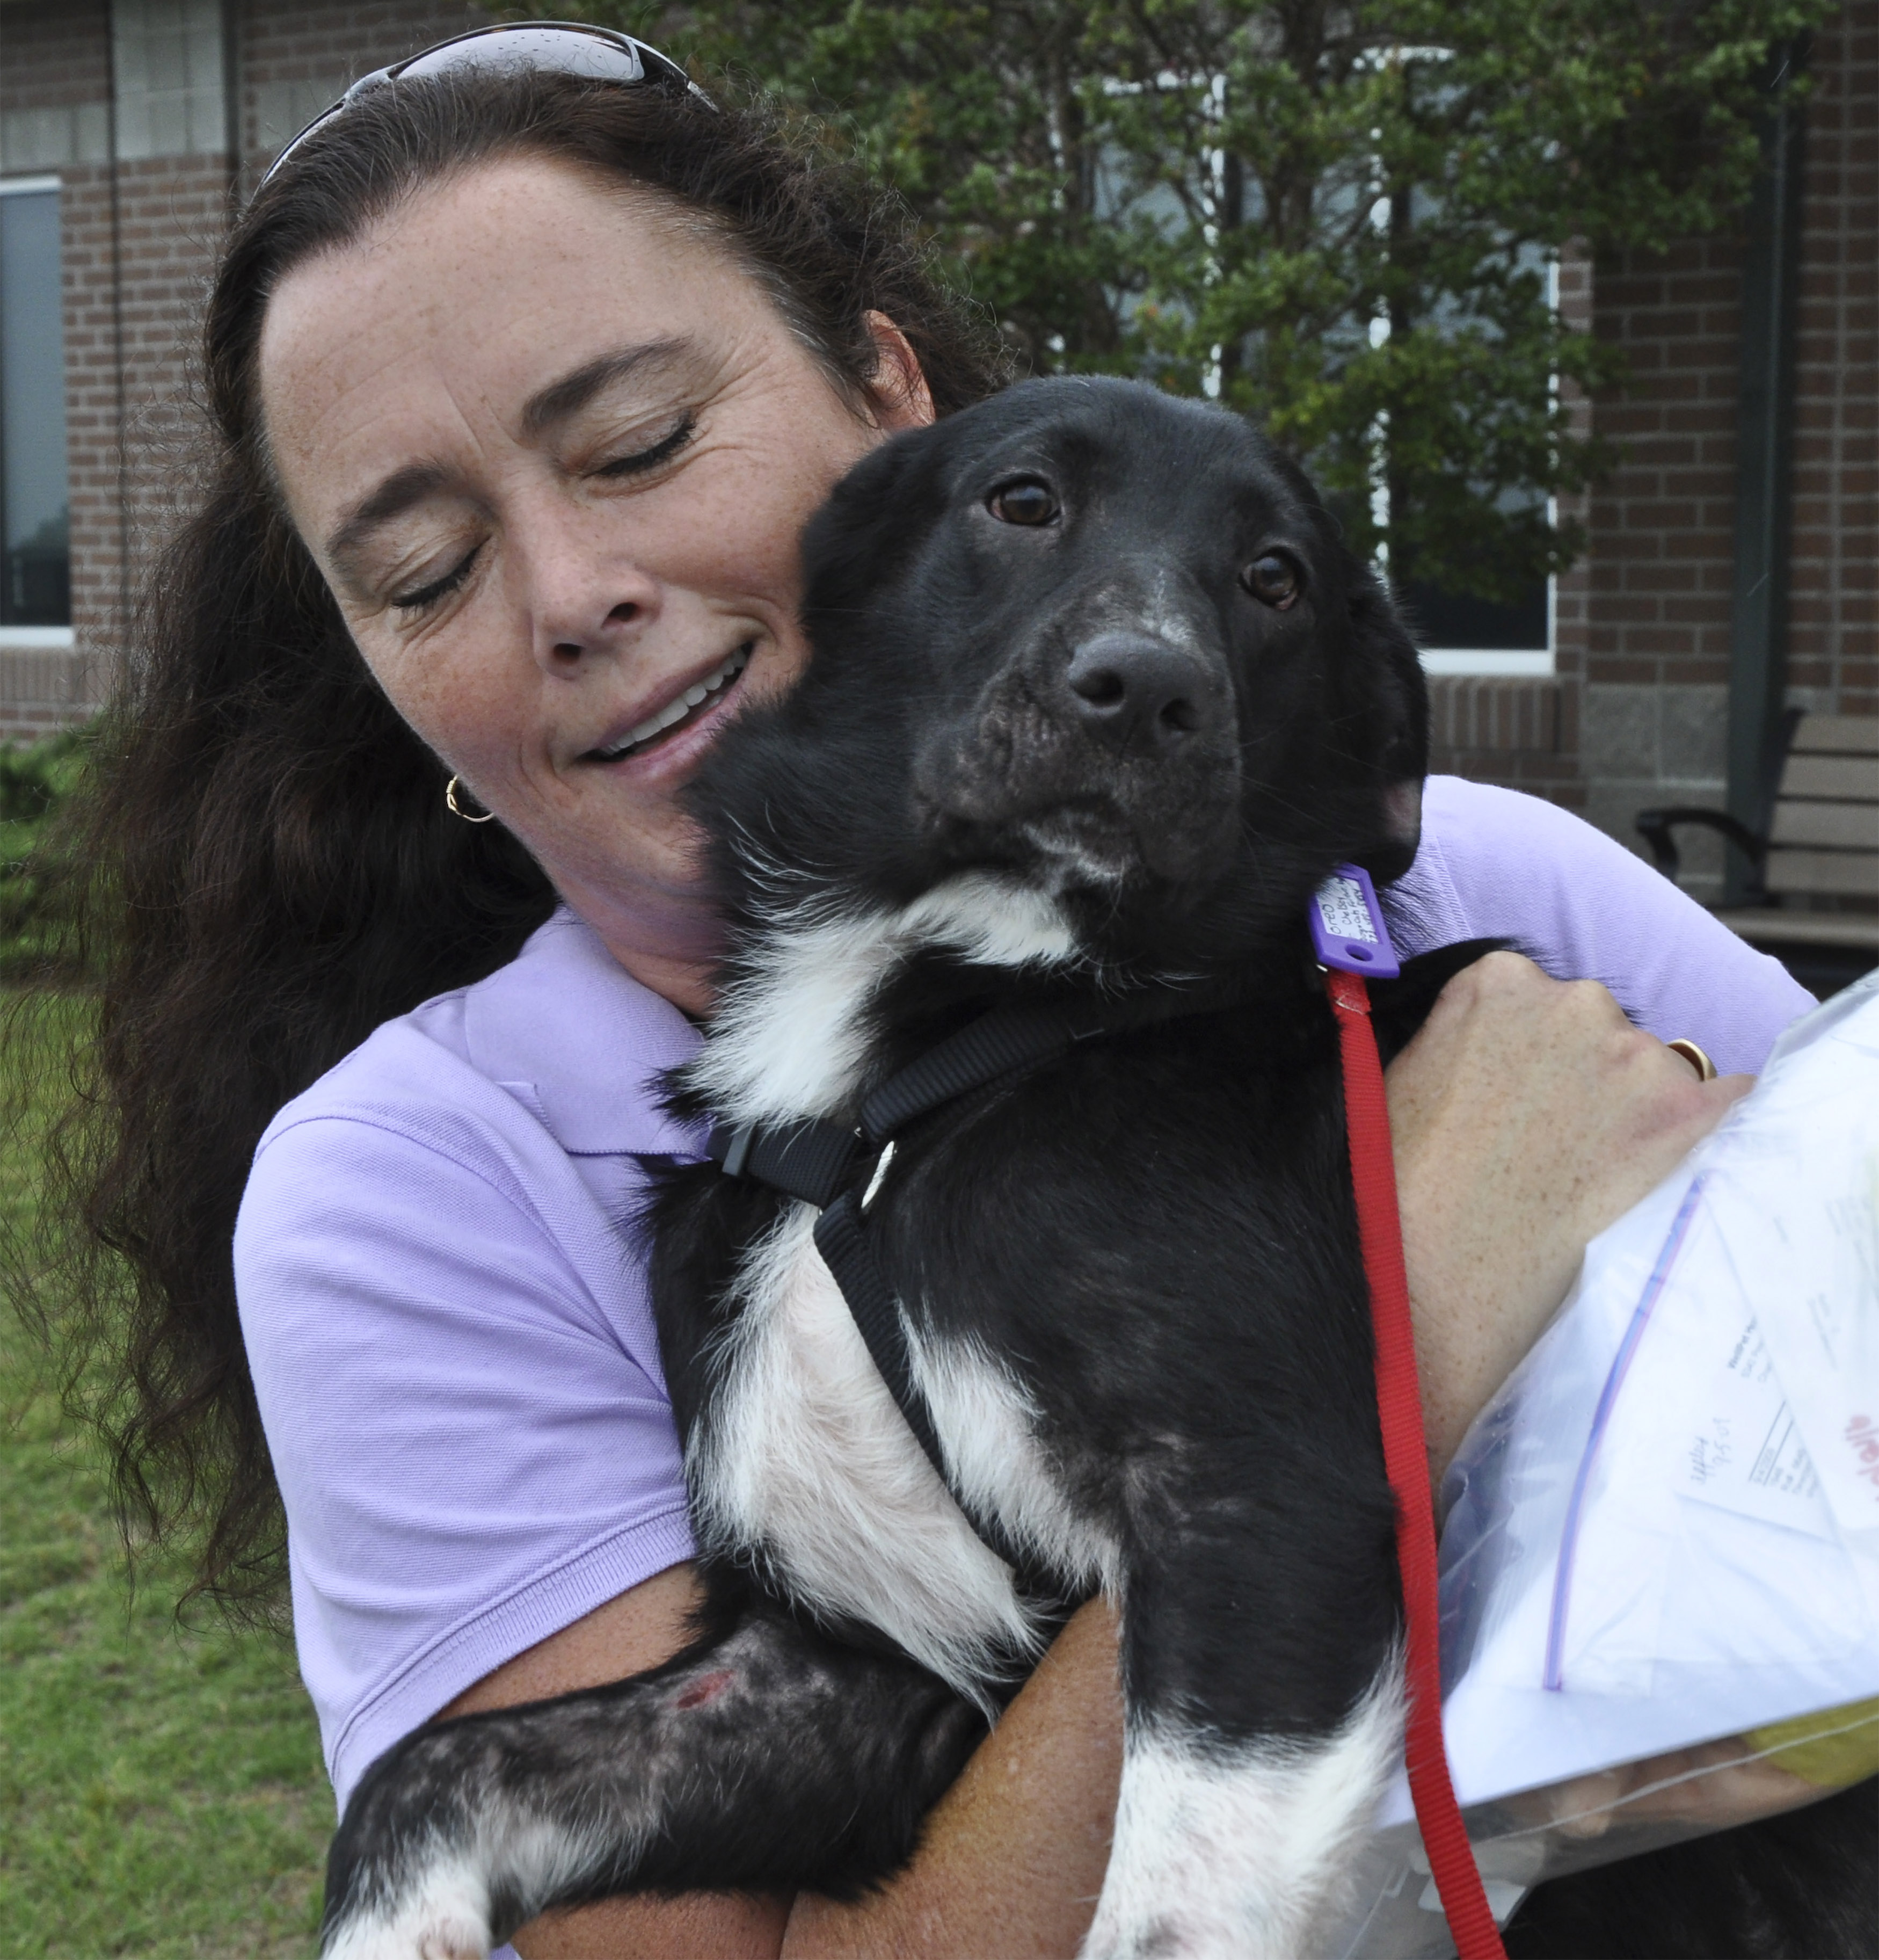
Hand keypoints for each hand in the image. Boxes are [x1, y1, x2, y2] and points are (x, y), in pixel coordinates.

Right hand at [1386, 951, 1750, 1482]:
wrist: (1434, 1288)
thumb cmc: (1398, 1195)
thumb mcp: (1397, 1083)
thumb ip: (1455, 1042)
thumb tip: (1482, 1050)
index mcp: (1494, 983)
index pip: (1532, 996)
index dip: (1528, 1055)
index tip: (1518, 1098)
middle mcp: (1572, 1000)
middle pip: (1599, 1028)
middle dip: (1585, 1079)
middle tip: (1554, 1151)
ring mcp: (1638, 1056)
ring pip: (1660, 1072)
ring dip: (1638, 1116)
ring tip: (1592, 1187)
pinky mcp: (1692, 1115)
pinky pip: (1735, 1104)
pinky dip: (1710, 1136)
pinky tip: (1669, 1177)